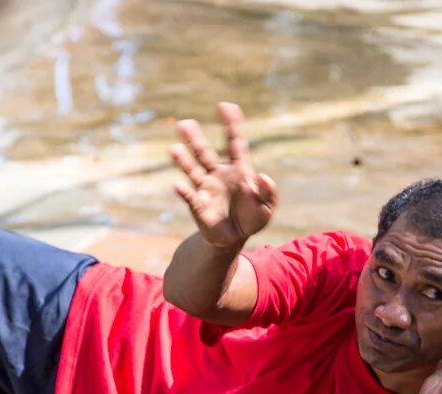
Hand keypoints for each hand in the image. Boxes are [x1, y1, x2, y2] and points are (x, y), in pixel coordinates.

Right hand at [169, 102, 277, 251]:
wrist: (233, 239)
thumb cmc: (251, 219)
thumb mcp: (266, 208)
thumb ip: (269, 193)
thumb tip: (263, 177)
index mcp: (238, 170)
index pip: (235, 143)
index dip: (231, 125)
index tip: (225, 106)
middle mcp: (218, 174)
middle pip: (204, 153)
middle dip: (194, 139)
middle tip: (184, 124)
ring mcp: (205, 188)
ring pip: (192, 170)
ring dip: (183, 160)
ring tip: (173, 149)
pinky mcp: (198, 206)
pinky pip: (190, 197)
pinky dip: (184, 191)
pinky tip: (178, 185)